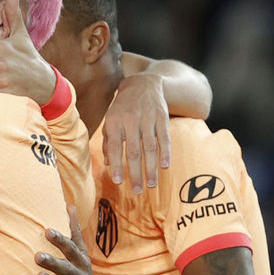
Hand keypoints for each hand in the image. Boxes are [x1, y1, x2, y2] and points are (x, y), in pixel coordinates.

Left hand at [36, 206, 110, 274]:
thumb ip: (74, 231)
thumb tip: (70, 206)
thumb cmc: (81, 273)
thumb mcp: (81, 253)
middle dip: (53, 262)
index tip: (47, 230)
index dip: (60, 240)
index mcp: (80, 261)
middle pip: (67, 268)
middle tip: (37, 256)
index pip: (71, 249)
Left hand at [102, 73, 169, 193]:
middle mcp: (131, 121)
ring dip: (151, 168)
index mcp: (115, 122)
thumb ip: (107, 141)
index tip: (119, 182)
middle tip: (138, 191)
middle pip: (133, 151)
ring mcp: (148, 119)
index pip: (114, 147)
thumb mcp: (110, 120)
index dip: (117, 165)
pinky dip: (166, 152)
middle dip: (135, 172)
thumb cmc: (123, 107)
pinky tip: (165, 166)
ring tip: (151, 184)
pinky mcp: (162, 117)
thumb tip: (108, 164)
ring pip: (150, 147)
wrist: (143, 84)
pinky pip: (164, 137)